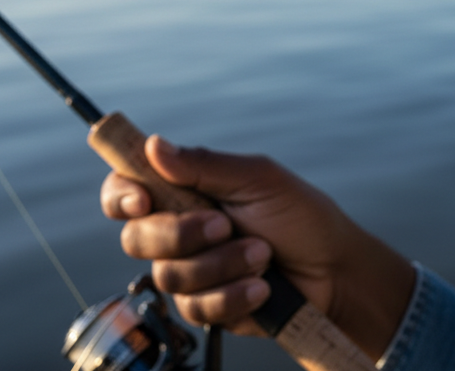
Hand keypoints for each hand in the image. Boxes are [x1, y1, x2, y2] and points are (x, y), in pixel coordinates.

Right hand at [101, 136, 414, 359]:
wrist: (335, 271)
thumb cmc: (302, 216)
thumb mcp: (259, 179)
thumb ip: (204, 164)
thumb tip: (154, 145)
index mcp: (186, 190)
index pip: (126, 189)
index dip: (120, 195)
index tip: (142, 201)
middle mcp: (179, 230)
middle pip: (136, 237)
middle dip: (181, 234)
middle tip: (226, 225)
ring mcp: (190, 271)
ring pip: (167, 276)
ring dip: (221, 264)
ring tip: (262, 255)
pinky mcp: (205, 306)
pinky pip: (194, 308)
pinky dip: (233, 295)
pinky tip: (261, 286)